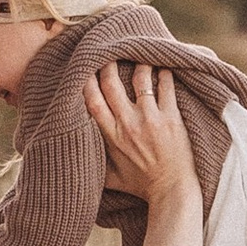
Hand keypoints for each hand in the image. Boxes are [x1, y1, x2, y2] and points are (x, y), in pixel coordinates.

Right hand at [81, 61, 201, 245]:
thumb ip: (94, 161)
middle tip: (110, 54)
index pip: (92, 100)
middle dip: (108, 64)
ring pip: (140, 78)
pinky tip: (163, 66)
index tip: (86, 69)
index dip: (86, 80)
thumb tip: (75, 154)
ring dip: (138, 64)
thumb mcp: (110, 177)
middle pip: (111, 83)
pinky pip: (166, 86)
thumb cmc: (141, 185)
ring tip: (139, 57)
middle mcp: (128, 123)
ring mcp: (150, 119)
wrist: (172, 191)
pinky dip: (164, 73)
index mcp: (111, 135)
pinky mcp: (171, 118)